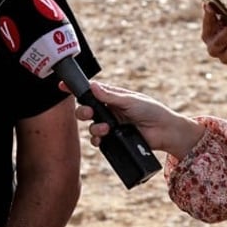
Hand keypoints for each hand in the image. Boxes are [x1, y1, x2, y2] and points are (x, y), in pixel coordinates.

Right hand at [61, 80, 204, 159]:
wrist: (165, 131)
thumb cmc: (151, 110)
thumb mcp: (130, 101)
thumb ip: (110, 96)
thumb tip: (93, 86)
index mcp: (112, 96)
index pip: (91, 91)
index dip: (76, 89)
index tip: (62, 86)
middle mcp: (109, 110)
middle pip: (86, 108)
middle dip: (83, 111)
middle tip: (88, 112)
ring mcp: (111, 125)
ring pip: (90, 125)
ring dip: (93, 127)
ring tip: (105, 129)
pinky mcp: (114, 139)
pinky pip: (98, 140)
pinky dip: (97, 139)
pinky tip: (103, 138)